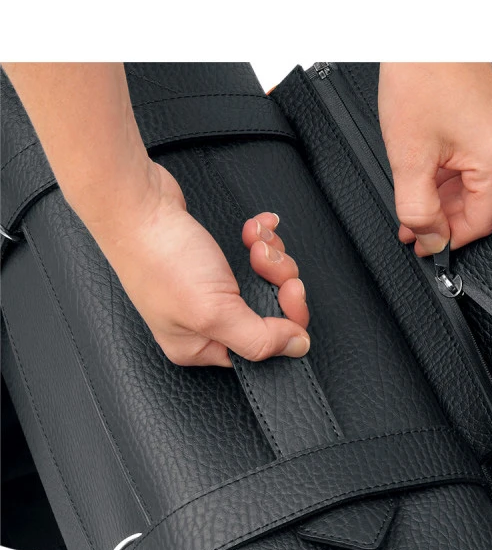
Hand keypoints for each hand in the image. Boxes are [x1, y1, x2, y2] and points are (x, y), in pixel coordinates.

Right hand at [93, 161, 309, 367]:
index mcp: (201, 347)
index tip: (289, 292)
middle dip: (279, 281)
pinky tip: (255, 227)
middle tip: (266, 262)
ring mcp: (208, 291)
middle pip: (270, 313)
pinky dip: (261, 240)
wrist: (136, 201)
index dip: (285, 321)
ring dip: (270, 256)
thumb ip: (260, 338)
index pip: (263, 348)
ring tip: (254, 242)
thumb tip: (297, 348)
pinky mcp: (213, 261)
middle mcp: (205, 323)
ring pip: (267, 281)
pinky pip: (256, 256)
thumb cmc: (161, 258)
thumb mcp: (215, 312)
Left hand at [378, 63, 491, 255]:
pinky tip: (430, 173)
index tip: (426, 245)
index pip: (480, 222)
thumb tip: (429, 238)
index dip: (448, 239)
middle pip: (479, 203)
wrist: (425, 31)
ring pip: (477, 183)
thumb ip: (417, 209)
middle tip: (412, 223)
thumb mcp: (409, 157)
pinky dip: (454, 173)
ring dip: (445, 196)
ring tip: (414, 197)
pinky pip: (480, 160)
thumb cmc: (421, 75)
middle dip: (442, 217)